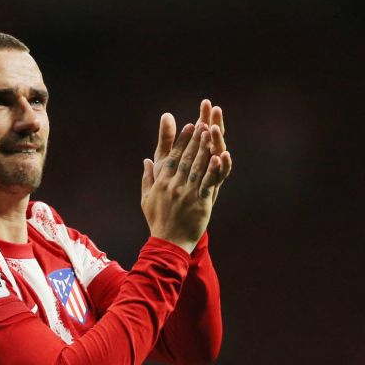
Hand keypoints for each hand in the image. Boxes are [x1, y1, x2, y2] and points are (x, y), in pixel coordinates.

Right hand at [141, 101, 231, 251]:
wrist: (168, 243)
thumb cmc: (157, 221)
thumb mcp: (146, 199)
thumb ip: (147, 178)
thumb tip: (146, 161)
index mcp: (162, 183)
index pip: (172, 157)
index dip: (181, 140)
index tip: (188, 125)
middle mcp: (173, 185)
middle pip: (186, 157)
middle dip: (195, 138)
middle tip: (202, 121)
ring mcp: (187, 193)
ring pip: (198, 166)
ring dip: (205, 147)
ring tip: (211, 132)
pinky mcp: (199, 202)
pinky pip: (207, 183)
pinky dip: (213, 170)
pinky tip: (218, 157)